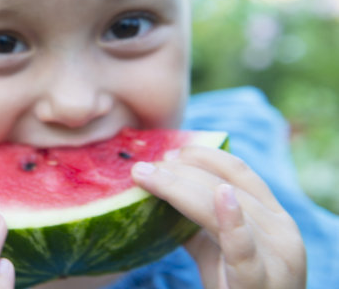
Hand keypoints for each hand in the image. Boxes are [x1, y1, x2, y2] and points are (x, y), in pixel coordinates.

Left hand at [132, 146, 305, 288]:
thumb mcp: (218, 250)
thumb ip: (197, 223)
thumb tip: (160, 193)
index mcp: (274, 216)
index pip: (238, 172)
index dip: (202, 156)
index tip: (170, 153)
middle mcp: (281, 230)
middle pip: (224, 184)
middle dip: (181, 171)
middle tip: (147, 167)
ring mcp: (275, 255)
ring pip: (223, 208)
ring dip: (179, 187)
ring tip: (149, 177)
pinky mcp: (260, 281)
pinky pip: (243, 248)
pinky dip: (231, 220)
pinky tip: (221, 196)